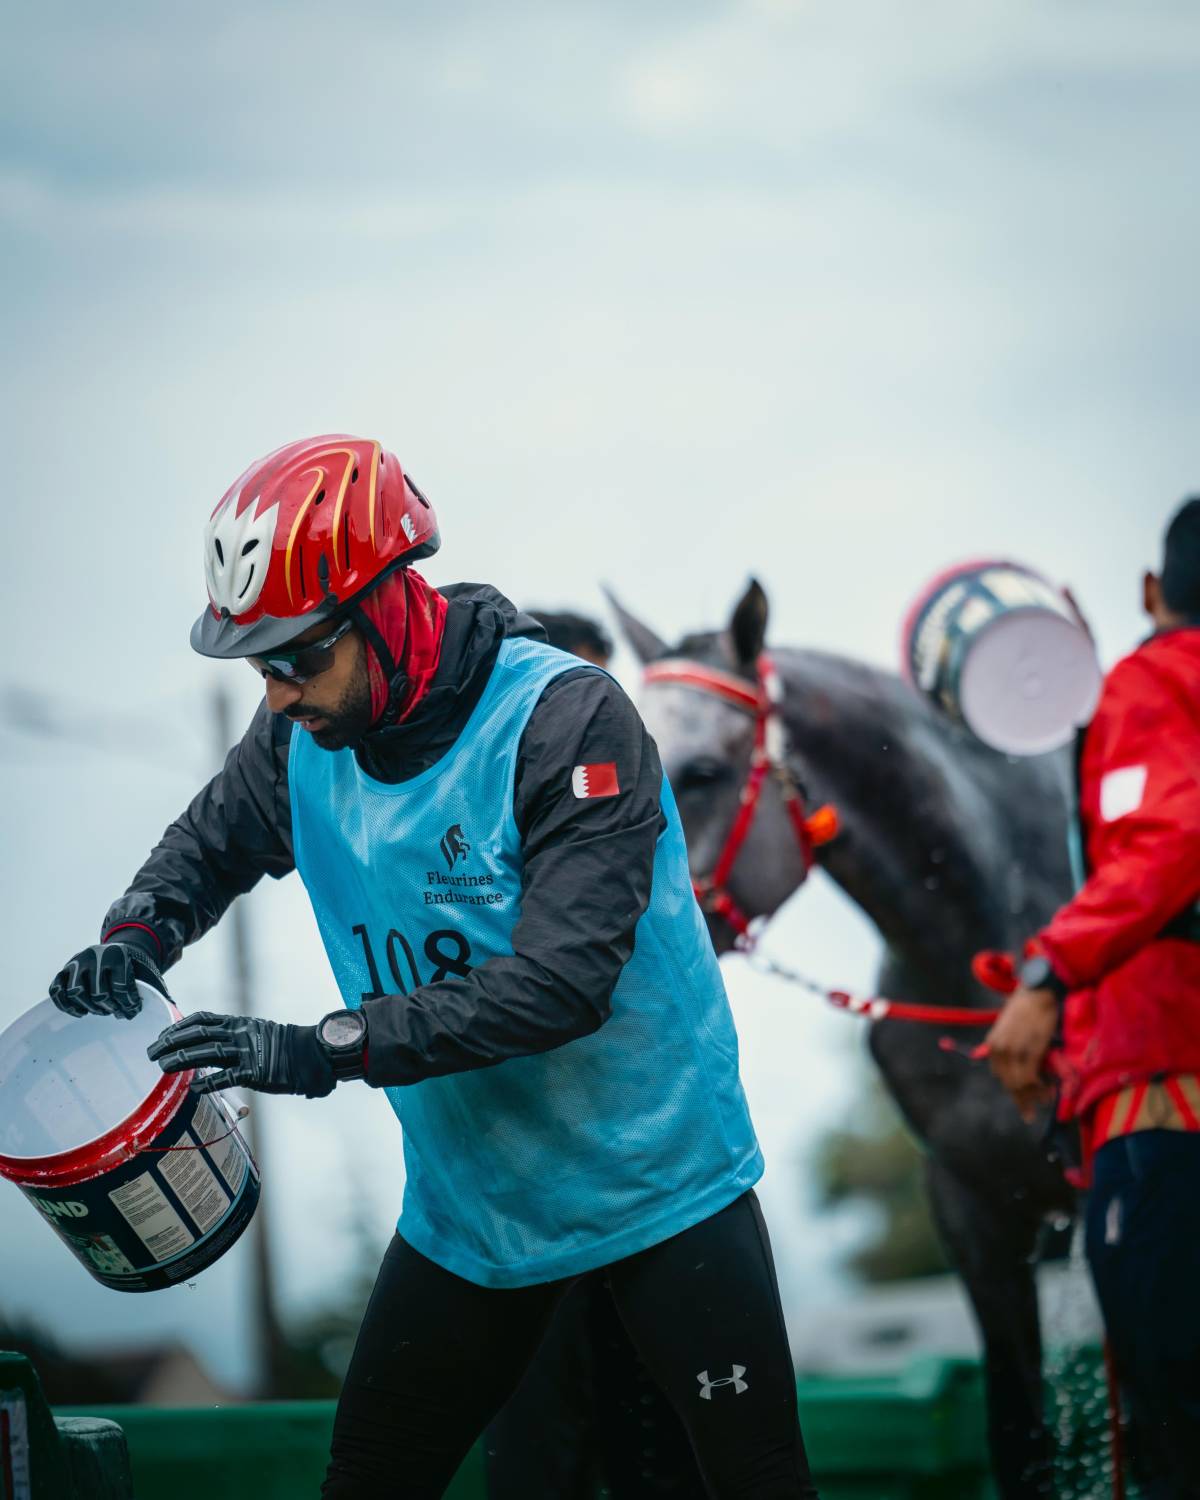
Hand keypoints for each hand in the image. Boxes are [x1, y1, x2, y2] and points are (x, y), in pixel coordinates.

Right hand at [49, 940, 166, 1018]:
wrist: (121, 951)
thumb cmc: (136, 969)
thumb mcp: (150, 976)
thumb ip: (160, 993)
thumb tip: (174, 1014)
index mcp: (118, 954)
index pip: (120, 986)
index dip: (128, 1003)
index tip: (133, 1009)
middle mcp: (93, 955)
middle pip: (98, 993)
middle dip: (110, 1007)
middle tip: (117, 1011)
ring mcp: (75, 962)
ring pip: (76, 993)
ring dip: (90, 1008)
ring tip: (102, 1010)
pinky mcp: (63, 971)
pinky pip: (56, 992)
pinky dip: (66, 1006)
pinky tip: (81, 1012)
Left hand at [147, 1012, 335, 1097]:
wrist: (310, 1054)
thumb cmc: (282, 1046)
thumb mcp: (256, 1032)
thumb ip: (234, 1037)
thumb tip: (209, 1045)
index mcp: (239, 1023)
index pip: (202, 1019)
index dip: (179, 1026)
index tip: (161, 1034)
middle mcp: (239, 1033)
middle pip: (198, 1034)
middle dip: (171, 1042)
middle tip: (151, 1052)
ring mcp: (246, 1052)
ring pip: (206, 1053)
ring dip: (181, 1060)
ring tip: (162, 1068)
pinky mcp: (254, 1072)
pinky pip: (226, 1077)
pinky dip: (208, 1083)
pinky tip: (193, 1090)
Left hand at [984, 986, 1059, 1121]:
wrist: (1037, 993)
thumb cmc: (1025, 1008)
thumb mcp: (1008, 1029)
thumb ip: (1008, 1049)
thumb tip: (1015, 1070)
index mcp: (992, 1045)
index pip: (1000, 1076)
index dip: (1012, 1090)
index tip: (1022, 1099)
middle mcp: (1000, 1050)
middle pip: (1009, 1083)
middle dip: (1021, 1100)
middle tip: (1030, 1113)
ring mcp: (1014, 1052)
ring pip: (1019, 1084)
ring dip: (1032, 1097)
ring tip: (1043, 1102)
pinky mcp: (1030, 1051)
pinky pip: (1030, 1078)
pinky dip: (1039, 1089)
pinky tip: (1047, 1093)